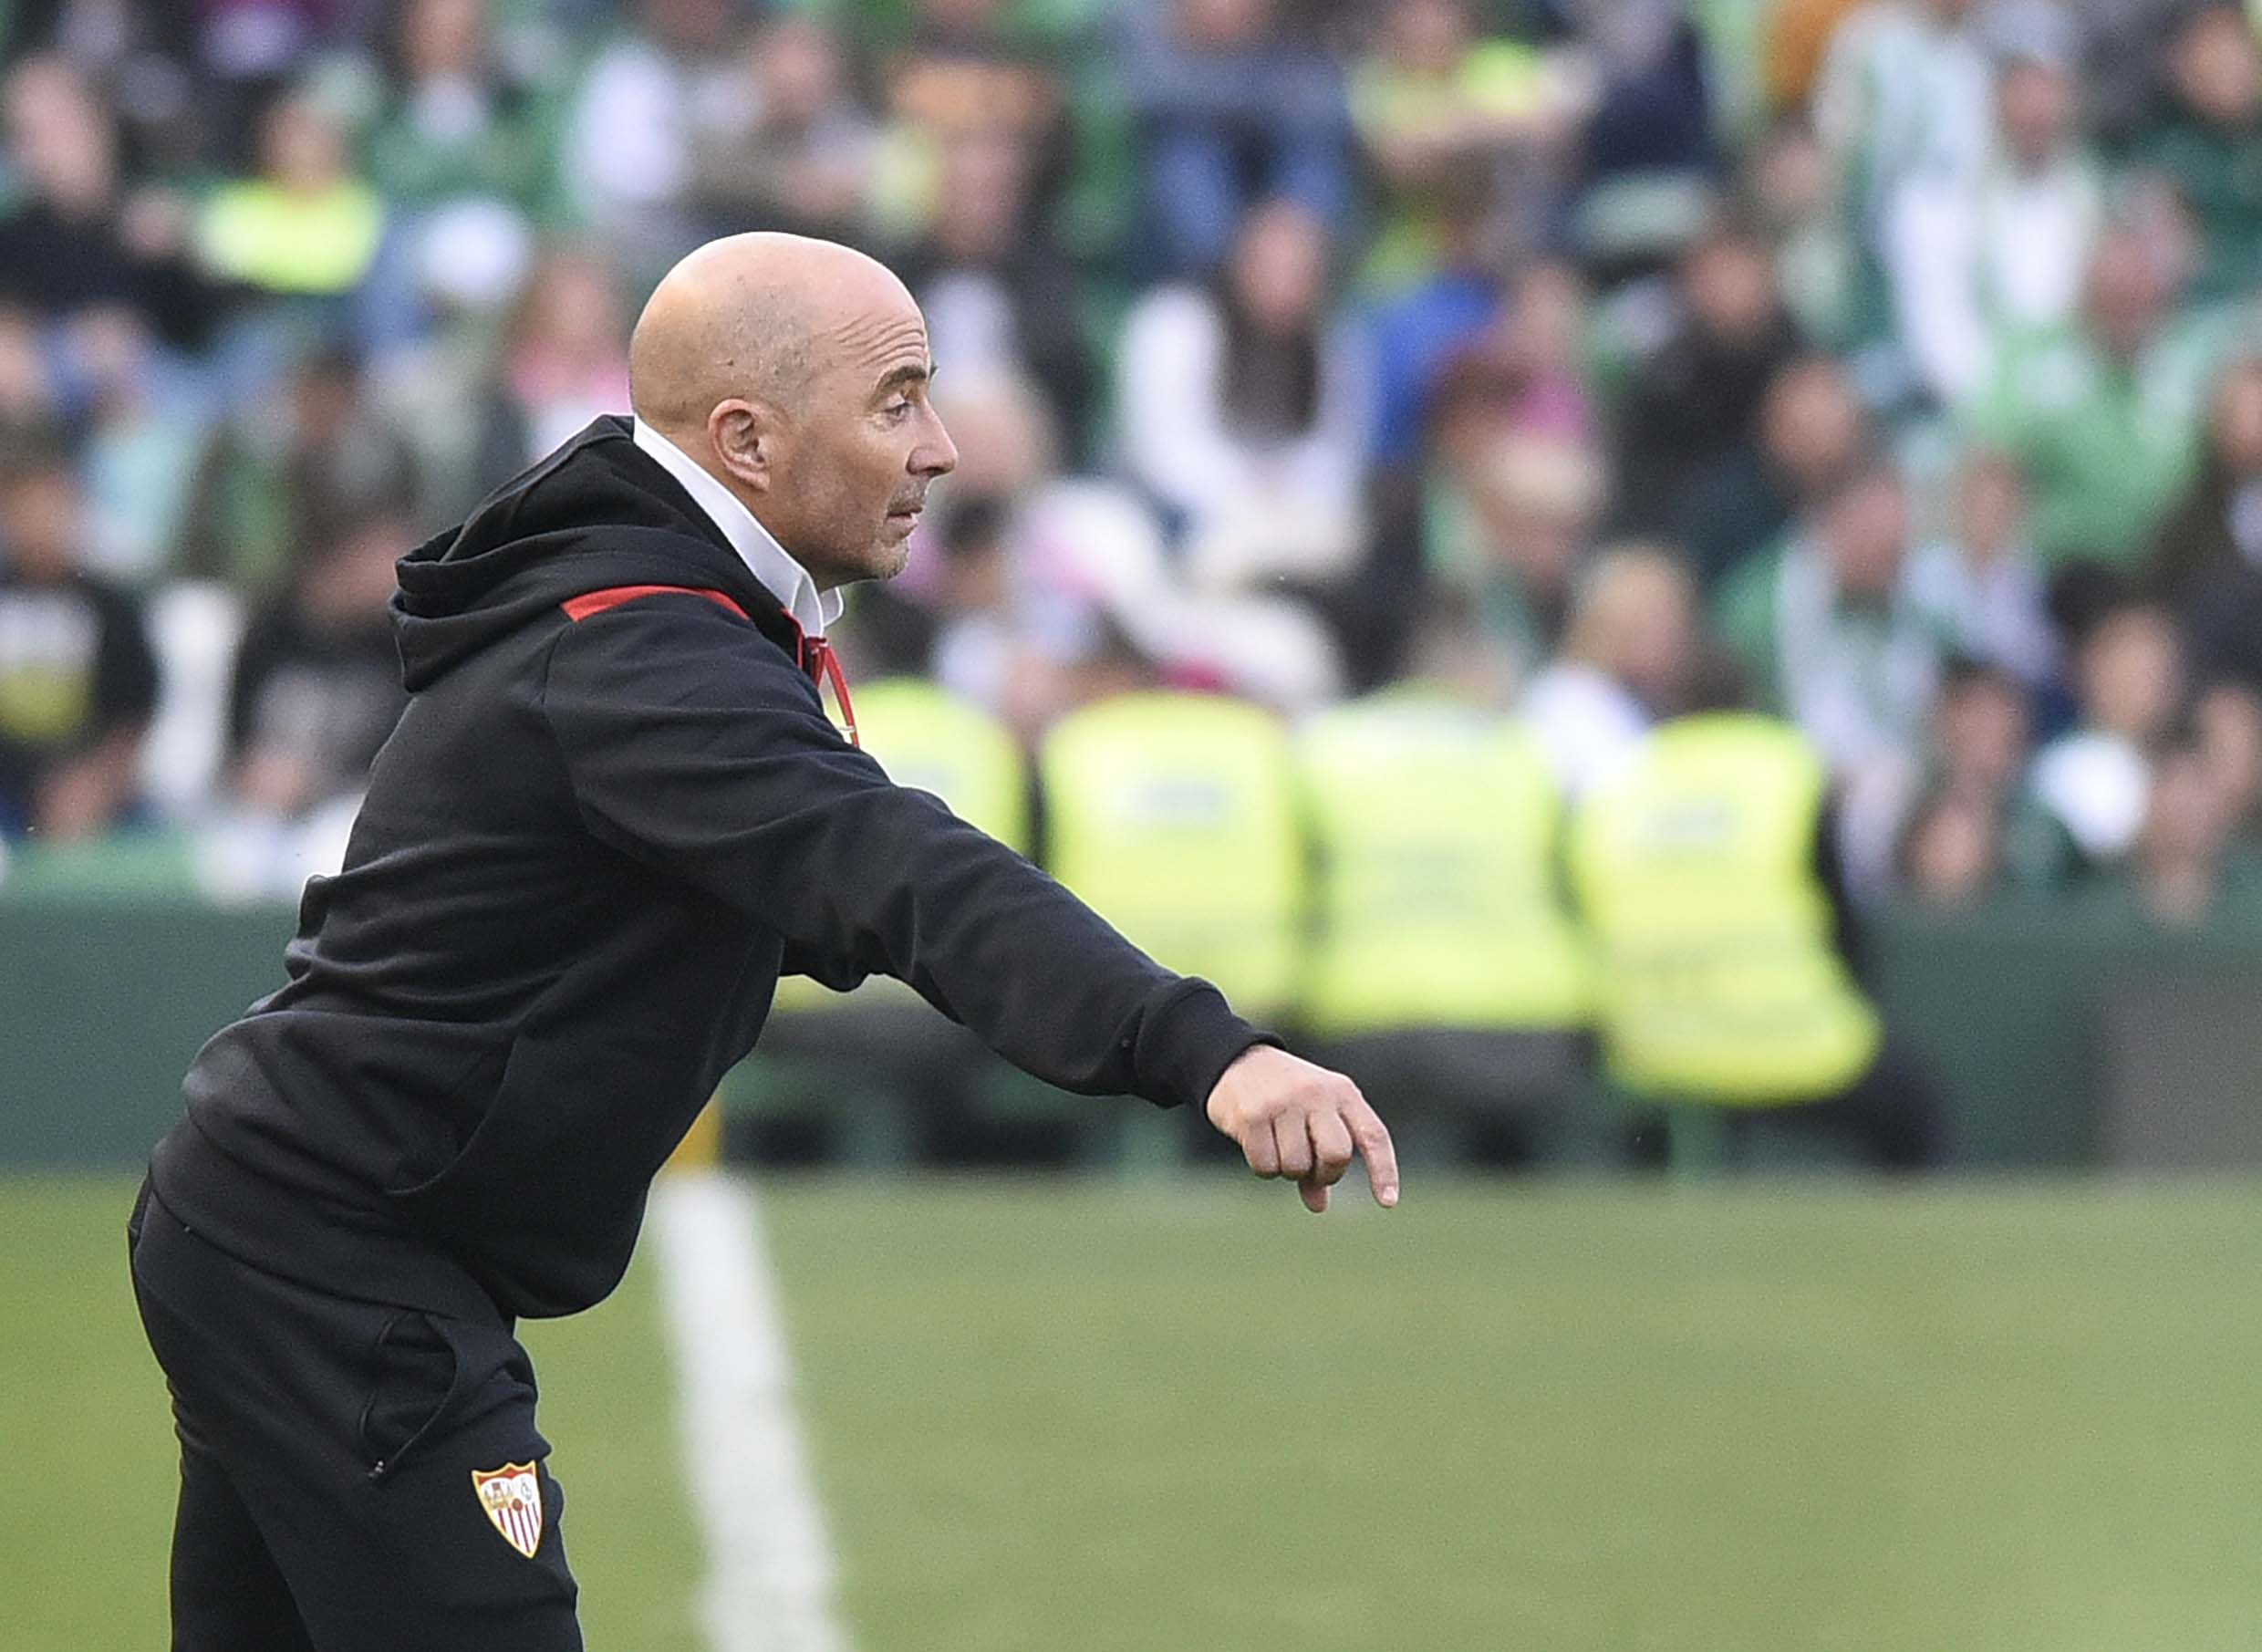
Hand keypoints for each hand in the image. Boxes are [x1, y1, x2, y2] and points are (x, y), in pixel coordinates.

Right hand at [1204, 1046, 1398, 1213]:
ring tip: (1279, 1148)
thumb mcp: (1314, 1117)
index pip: (1373, 1135)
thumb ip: (1321, 1158)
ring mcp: (1283, 1103)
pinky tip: (1258, 1146)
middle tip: (1311, 1171)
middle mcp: (1316, 1093)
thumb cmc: (1287, 1096)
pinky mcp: (1253, 1115)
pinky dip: (1264, 1168)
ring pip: (1297, 1167)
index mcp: (1342, 1092)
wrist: (1237, 1059)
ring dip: (1288, 1171)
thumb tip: (1319, 1205)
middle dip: (1325, 1174)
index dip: (1383, 1170)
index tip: (1387, 1202)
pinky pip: (1266, 1166)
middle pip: (1336, 1155)